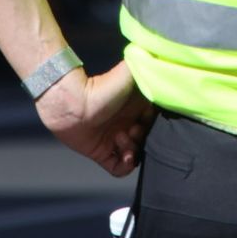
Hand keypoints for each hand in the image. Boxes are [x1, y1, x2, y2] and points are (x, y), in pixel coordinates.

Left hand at [34, 60, 155, 176]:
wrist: (71, 102)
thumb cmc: (101, 87)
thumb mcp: (131, 73)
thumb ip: (149, 69)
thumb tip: (165, 68)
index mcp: (136, 109)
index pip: (154, 122)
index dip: (155, 124)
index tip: (147, 119)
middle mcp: (127, 125)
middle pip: (146, 139)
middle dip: (143, 138)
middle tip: (133, 129)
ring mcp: (114, 140)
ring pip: (135, 155)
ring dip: (134, 151)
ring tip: (121, 139)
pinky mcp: (101, 153)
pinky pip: (118, 169)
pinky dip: (124, 167)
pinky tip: (124, 156)